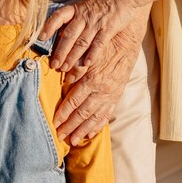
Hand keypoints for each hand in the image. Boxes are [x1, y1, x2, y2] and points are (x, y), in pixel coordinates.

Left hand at [45, 0, 140, 71]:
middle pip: (69, 35)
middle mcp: (84, 16)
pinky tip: (86, 63)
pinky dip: (92, 54)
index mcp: (76, 8)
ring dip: (72, 57)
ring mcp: (96, 23)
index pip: (58, 16)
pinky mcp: (109, 28)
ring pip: (81, 42)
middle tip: (54, 64)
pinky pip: (98, 44)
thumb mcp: (85, 3)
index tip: (41, 37)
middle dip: (60, 51)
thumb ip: (74, 16)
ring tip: (65, 68)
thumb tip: (61, 30)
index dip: (48, 26)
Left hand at [53, 22, 143, 143]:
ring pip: (95, 117)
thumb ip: (76, 66)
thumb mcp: (88, 52)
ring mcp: (110, 95)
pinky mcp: (116, 96)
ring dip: (83, 130)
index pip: (74, 101)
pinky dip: (98, 125)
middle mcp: (102, 90)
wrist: (127, 42)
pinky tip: (90, 134)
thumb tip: (61, 74)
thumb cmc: (104, 45)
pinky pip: (106, 114)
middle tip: (60, 136)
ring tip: (72, 140)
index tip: (54, 122)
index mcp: (92, 79)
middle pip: (83, 113)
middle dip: (70, 126)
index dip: (63, 112)